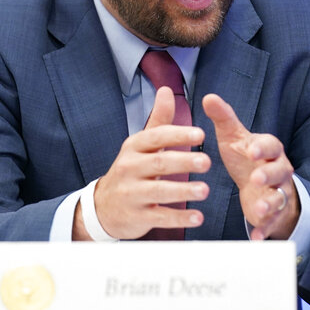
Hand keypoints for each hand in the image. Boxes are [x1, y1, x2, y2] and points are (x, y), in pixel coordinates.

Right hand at [80, 87, 211, 239]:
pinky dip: (178, 218)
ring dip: (183, 191)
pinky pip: (159, 217)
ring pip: (158, 191)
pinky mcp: (136, 216)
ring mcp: (131, 194)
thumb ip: (159, 120)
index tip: (200, 133)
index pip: (155, 137)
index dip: (177, 135)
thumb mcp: (140, 144)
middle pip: (158, 163)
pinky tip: (197, 217)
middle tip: (207, 162)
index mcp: (134, 147)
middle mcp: (130, 168)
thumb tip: (166, 90)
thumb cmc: (130, 171)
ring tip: (205, 190)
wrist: (103, 206)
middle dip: (183, 162)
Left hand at [202, 93, 298, 239]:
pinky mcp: (273, 214)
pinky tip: (257, 238)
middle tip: (256, 177)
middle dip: (269, 174)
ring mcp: (277, 192)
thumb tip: (209, 96)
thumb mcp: (233, 138)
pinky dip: (266, 229)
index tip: (250, 150)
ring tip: (260, 208)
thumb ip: (223, 119)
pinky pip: (273, 222)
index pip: (271, 145)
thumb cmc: (245, 157)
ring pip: (279, 197)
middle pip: (280, 171)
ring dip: (271, 203)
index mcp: (269, 150)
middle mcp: (278, 170)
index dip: (262, 148)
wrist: (258, 184)